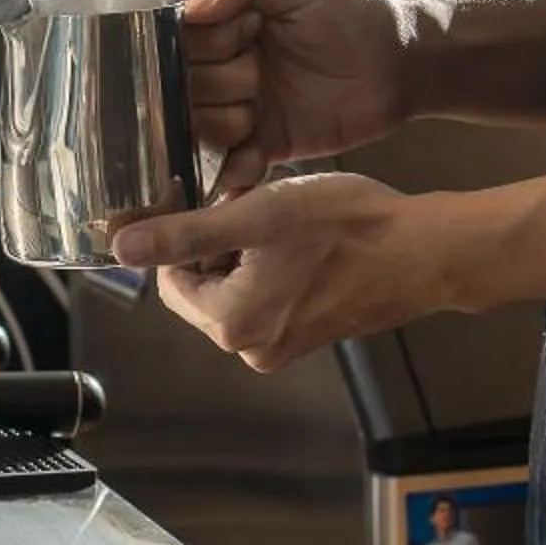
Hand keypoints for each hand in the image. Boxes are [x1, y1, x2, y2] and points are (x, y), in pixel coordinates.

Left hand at [109, 171, 451, 372]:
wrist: (424, 253)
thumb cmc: (346, 228)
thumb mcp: (256, 216)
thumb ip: (185, 233)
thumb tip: (121, 247)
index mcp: (232, 324)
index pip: (170, 280)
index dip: (183, 233)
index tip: (207, 197)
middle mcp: (253, 348)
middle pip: (202, 283)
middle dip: (218, 240)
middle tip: (251, 203)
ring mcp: (284, 344)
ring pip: (235, 283)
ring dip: (246, 246)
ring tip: (279, 215)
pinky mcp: (309, 333)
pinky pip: (268, 293)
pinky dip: (272, 261)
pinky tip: (299, 234)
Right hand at [182, 0, 416, 193]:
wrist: (401, 63)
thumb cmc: (350, 12)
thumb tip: (190, 7)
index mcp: (226, 24)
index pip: (181, 41)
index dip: (204, 45)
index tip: (237, 38)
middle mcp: (227, 68)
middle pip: (185, 88)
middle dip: (218, 82)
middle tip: (257, 70)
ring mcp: (246, 110)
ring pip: (202, 128)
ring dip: (225, 122)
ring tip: (259, 108)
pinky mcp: (269, 146)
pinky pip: (234, 167)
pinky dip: (233, 172)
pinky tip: (248, 159)